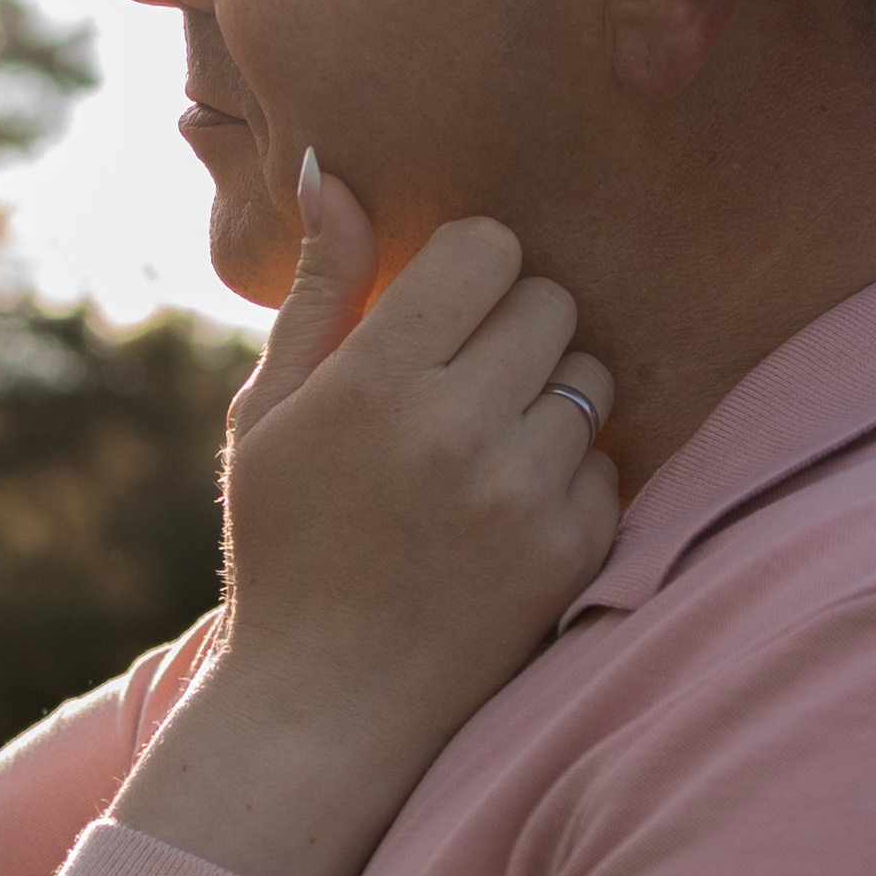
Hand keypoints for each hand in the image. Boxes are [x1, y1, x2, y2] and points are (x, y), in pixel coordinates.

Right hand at [114, 161, 615, 875]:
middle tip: (463, 376)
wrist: (326, 706)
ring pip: (591, 375)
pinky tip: (506, 508)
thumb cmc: (285, 544)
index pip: (485, 249)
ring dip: (549, 392)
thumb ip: (317, 291)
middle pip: (549, 300)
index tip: (441, 307)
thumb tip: (332, 170)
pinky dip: (567, 470)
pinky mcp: (572, 550)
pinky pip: (609, 458)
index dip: (468, 268)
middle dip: (511, 324)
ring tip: (487, 442)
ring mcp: (521, 494)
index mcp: (370, 385)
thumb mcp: (267, 416)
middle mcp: (453, 430)